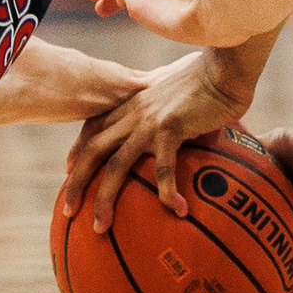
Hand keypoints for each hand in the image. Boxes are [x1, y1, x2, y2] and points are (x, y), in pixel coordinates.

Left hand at [59, 48, 251, 232]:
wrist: (224, 63)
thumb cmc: (207, 75)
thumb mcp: (173, 88)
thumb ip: (163, 105)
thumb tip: (172, 125)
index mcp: (131, 103)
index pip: (93, 128)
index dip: (77, 151)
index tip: (68, 173)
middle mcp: (133, 112)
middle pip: (93, 151)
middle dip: (76, 183)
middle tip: (68, 211)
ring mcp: (149, 120)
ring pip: (116, 165)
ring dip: (103, 199)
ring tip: (99, 228)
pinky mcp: (170, 127)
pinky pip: (163, 168)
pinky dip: (167, 192)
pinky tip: (177, 210)